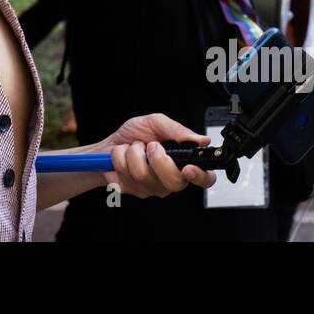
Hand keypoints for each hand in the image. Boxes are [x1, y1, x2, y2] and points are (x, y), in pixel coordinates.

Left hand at [100, 113, 217, 197]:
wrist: (110, 144)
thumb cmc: (135, 134)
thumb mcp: (156, 123)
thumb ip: (178, 130)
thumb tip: (200, 139)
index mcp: (181, 163)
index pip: (204, 178)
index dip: (200, 176)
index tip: (188, 168)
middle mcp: (168, 179)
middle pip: (174, 181)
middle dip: (158, 158)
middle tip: (150, 146)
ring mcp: (150, 188)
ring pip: (144, 175)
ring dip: (133, 152)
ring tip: (133, 148)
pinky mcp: (131, 191)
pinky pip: (126, 176)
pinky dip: (120, 157)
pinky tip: (123, 157)